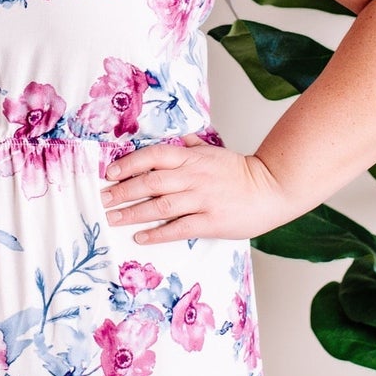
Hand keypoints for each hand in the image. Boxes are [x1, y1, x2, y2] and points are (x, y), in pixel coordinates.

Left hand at [100, 135, 279, 243]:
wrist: (273, 188)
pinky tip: (140, 237)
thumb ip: (194, 146)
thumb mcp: (216, 152)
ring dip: (132, 213)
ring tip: (113, 218)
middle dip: (122, 191)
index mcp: (192, 158)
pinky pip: (178, 228)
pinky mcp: (211, 222)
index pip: (154, 156)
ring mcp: (202, 200)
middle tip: (103, 199)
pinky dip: (157, 234)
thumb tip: (179, 137)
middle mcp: (194, 177)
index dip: (129, 164)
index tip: (109, 173)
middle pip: (150, 182)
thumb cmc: (242, 173)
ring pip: (160, 206)